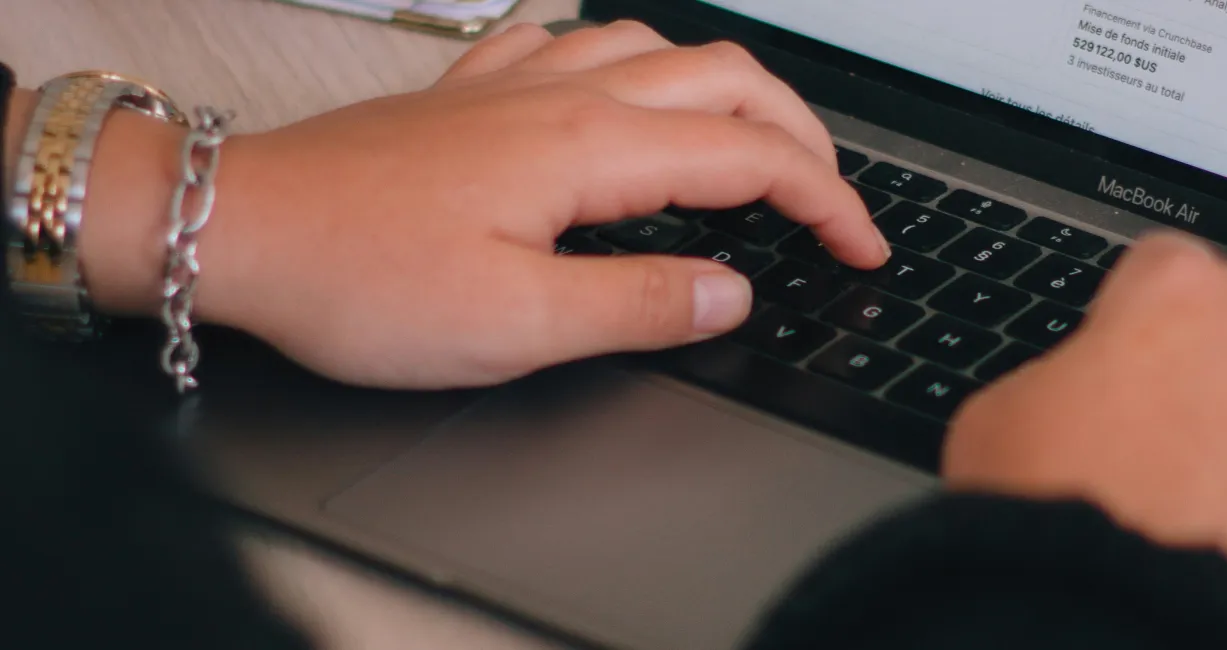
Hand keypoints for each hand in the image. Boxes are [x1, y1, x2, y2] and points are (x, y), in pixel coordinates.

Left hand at [75, 21, 887, 387]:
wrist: (237, 227)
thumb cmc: (360, 277)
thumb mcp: (518, 325)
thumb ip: (641, 304)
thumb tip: (729, 292)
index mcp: (592, 147)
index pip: (753, 157)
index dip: (827, 204)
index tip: (861, 249)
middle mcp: (563, 95)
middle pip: (727, 77)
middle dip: (802, 134)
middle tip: (828, 198)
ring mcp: (515, 84)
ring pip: (658, 47)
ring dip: (726, 89)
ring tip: (751, 141)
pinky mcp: (471, 95)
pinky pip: (571, 41)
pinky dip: (627, 62)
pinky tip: (616, 88)